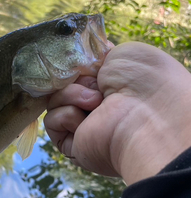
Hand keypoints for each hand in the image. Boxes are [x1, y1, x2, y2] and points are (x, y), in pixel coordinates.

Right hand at [44, 42, 190, 184]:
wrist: (146, 114)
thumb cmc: (142, 80)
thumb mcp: (119, 53)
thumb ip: (94, 56)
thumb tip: (78, 62)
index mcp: (112, 86)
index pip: (80, 72)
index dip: (78, 65)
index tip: (85, 61)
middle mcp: (98, 107)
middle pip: (64, 85)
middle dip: (76, 78)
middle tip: (95, 82)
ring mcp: (85, 126)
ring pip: (55, 101)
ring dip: (72, 94)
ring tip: (96, 101)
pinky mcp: (72, 144)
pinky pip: (52, 121)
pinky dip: (66, 114)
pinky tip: (88, 117)